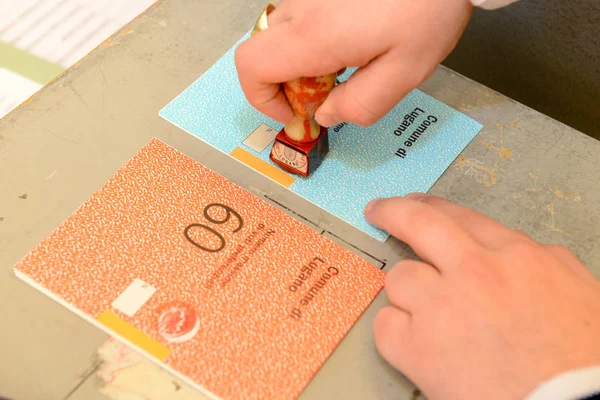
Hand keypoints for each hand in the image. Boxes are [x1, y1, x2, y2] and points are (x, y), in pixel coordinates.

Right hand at [235, 0, 471, 126]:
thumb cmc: (428, 8)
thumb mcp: (404, 72)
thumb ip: (361, 104)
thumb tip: (327, 116)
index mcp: (316, 36)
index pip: (252, 67)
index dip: (261, 98)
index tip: (292, 112)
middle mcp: (302, 9)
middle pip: (261, 53)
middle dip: (283, 85)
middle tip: (323, 95)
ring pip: (280, 36)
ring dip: (299, 62)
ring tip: (343, 67)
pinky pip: (299, 19)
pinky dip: (311, 41)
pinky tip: (348, 42)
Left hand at [365, 194, 599, 399]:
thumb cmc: (580, 360)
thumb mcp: (574, 289)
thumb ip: (534, 263)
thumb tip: (510, 255)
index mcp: (517, 257)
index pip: (463, 218)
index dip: (433, 206)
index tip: (415, 203)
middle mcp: (475, 273)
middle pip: (420, 224)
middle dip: (393, 212)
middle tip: (378, 211)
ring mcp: (442, 308)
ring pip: (399, 277)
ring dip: (408, 293)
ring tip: (427, 315)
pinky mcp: (418, 348)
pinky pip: (386, 325)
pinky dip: (396, 332)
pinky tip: (415, 343)